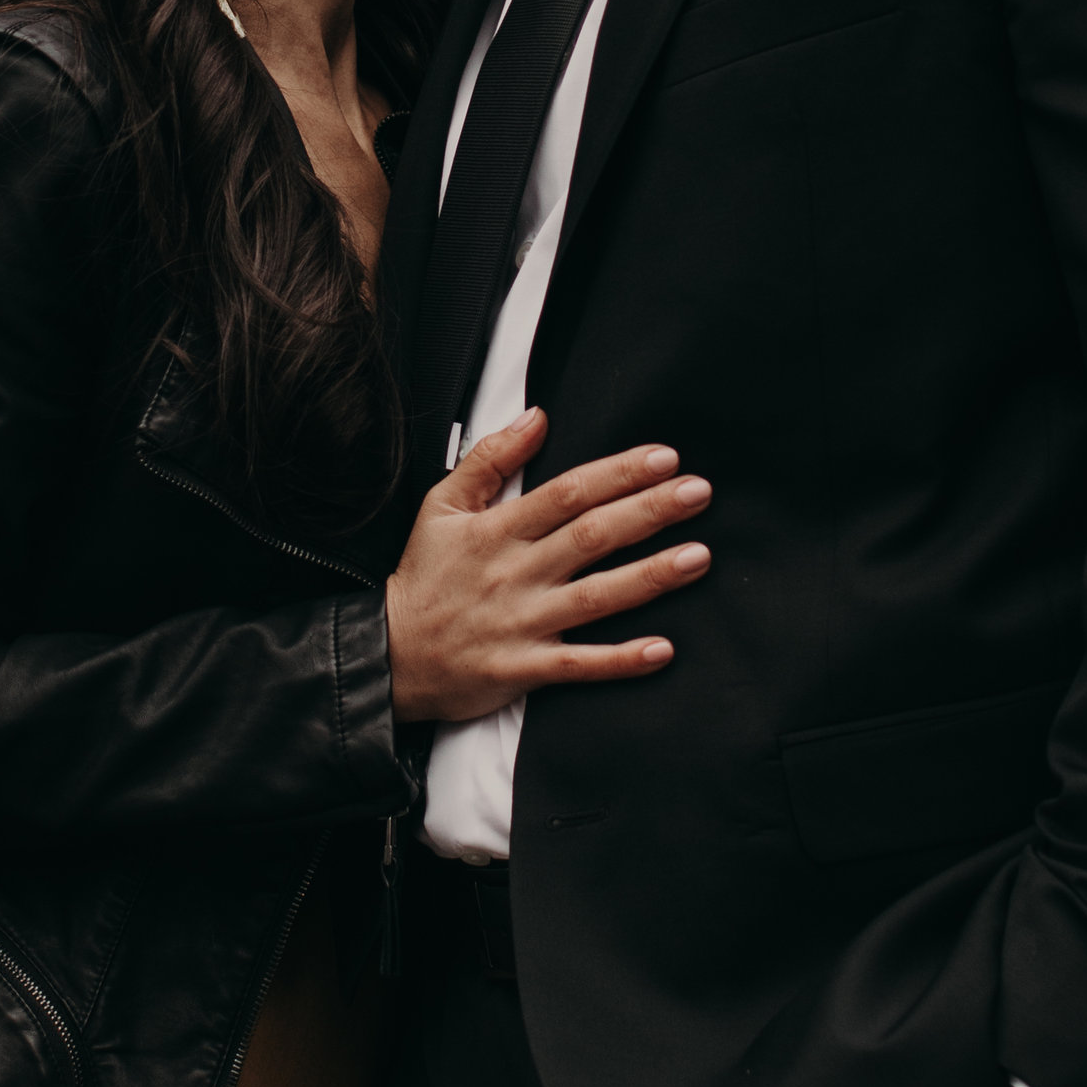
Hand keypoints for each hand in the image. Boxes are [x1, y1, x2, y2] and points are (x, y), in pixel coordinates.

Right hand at [385, 407, 711, 726]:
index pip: (567, 493)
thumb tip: (538, 418)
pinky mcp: (524, 668)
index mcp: (498, 530)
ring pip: (595, 597)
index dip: (618, 473)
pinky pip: (579, 665)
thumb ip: (490, 457)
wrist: (388, 654)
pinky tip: (662, 649)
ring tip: (698, 557)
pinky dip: (621, 660)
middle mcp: (516, 573)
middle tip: (698, 493)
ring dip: (650, 578)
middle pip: (591, 536)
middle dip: (649, 512)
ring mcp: (522, 622)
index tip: (664, 458)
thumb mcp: (441, 505)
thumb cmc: (423, 577)